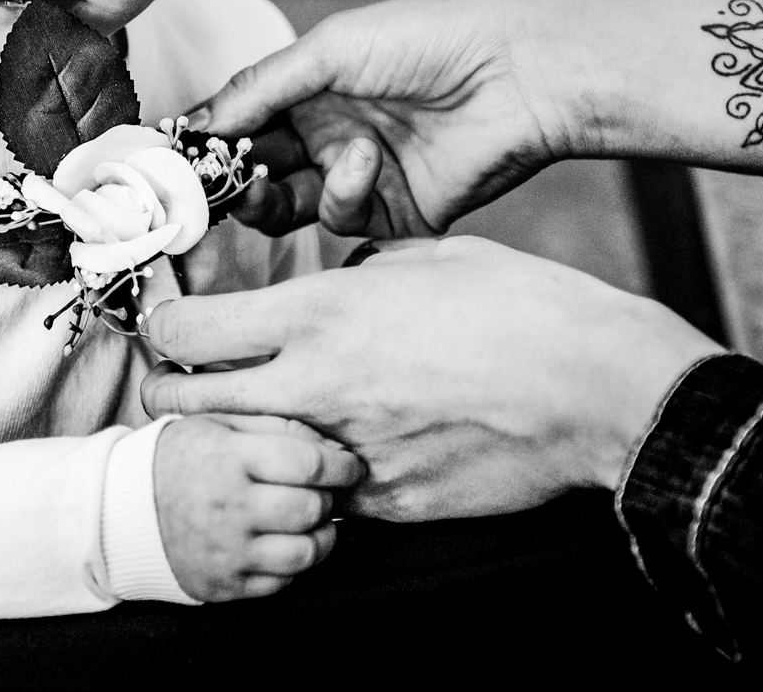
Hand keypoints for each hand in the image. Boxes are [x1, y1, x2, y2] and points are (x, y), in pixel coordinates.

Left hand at [142, 239, 721, 521]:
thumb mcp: (429, 258)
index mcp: (321, 315)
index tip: (167, 327)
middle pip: (192, 403)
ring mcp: (350, 455)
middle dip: (170, 394)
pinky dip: (326, 478)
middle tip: (173, 388)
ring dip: (247, 443)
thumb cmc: (522, 306)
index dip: (164, 328)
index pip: (191, 331)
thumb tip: (344, 276)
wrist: (597, 387)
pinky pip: (331, 495)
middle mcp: (320, 387)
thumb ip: (366, 271)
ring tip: (259, 425)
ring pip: (257, 458)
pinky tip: (346, 456)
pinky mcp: (389, 504)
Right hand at [153, 413, 363, 601]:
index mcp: (229, 459)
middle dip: (330, 498)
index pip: (308, 463)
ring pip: (305, 553)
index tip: (350, 465)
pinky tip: (287, 543)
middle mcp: (230, 508)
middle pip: (310, 508)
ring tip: (313, 520)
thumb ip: (273, 424)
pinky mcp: (225, 586)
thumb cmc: (180, 457)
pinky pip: (282, 583)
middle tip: (325, 491)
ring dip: (322, 536)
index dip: (341, 465)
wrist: (122, 510)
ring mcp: (227, 552)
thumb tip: (328, 441)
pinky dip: (295, 564)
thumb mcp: (217, 423)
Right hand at [205, 0, 762, 237]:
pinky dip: (343, 196)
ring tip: (266, 180)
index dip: (206, 142)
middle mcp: (328, 135)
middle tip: (207, 186)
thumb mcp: (332, 47)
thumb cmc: (429, 39)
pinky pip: (344, 223)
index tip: (173, 160)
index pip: (240, 123)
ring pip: (289, 208)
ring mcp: (359, 179)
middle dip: (225, 181)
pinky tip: (363, 165)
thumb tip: (200, 121)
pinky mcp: (394, 217)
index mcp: (309, 88)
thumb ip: (262, 88)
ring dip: (270, 196)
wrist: (519, 73)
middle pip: (254, 172)